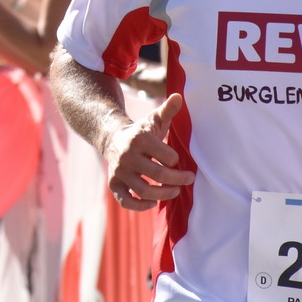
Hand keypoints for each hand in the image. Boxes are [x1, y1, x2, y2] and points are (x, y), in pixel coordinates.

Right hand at [102, 93, 193, 210]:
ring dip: (163, 194)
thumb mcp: (153, 119)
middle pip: (157, 175)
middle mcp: (127, 156)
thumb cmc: (140, 132)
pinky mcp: (114, 184)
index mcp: (139, 139)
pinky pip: (126, 201)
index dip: (175, 160)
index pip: (165, 155)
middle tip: (188, 178)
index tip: (179, 160)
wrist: (112, 139)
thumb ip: (168, 109)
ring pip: (143, 191)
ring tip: (175, 191)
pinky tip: (153, 202)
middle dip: (177, 179)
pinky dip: (140, 206)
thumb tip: (180, 95)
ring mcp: (119, 172)